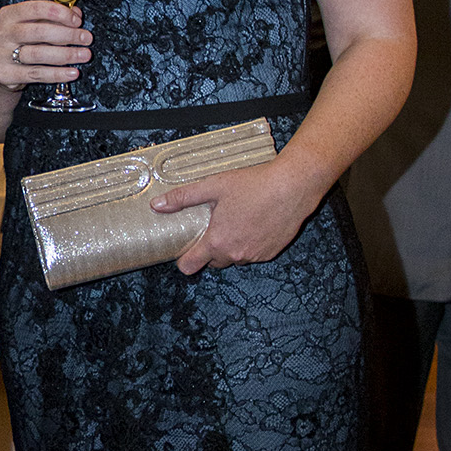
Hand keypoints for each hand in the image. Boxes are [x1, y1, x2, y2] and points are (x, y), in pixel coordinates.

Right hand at [0, 0, 91, 90]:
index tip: (77, 21)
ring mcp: (1, 54)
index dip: (60, 13)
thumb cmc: (21, 41)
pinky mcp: (4, 74)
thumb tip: (77, 15)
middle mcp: (2, 32)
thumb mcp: (33, 25)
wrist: (0, 66)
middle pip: (38, 32)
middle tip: (86, 38)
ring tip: (83, 55)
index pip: (36, 9)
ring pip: (37, 54)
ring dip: (65, 55)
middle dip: (67, 35)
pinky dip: (56, 74)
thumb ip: (53, 18)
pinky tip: (71, 73)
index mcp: (9, 14)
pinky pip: (35, 74)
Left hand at [152, 160, 323, 274]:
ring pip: (235, 257)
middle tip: (216, 225)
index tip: (184, 252)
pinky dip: (251, 243)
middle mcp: (235, 254)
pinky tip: (256, 222)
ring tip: (239, 219)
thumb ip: (183, 198)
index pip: (190, 266)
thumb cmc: (254, 185)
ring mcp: (255, 255)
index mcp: (217, 242)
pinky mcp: (271, 253)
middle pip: (214, 261)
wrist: (293, 186)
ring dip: (233, 245)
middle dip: (212, 248)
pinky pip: (254, 253)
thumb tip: (157, 205)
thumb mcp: (213, 187)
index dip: (184, 260)